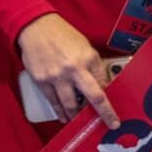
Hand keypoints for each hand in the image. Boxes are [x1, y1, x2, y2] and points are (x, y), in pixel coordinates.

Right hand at [18, 13, 119, 127]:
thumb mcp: (86, 47)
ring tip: (82, 122)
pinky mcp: (41, 81)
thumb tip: (102, 84)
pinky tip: (64, 117)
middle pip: (94, 96)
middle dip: (105, 113)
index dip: (109, 96)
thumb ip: (93, 66)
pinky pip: (53, 102)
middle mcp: (75, 69)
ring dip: (77, 116)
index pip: (104, 83)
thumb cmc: (63, 36)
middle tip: (111, 124)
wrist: (36, 28)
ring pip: (70, 104)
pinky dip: (60, 111)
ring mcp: (57, 77)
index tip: (115, 107)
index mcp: (89, 58)